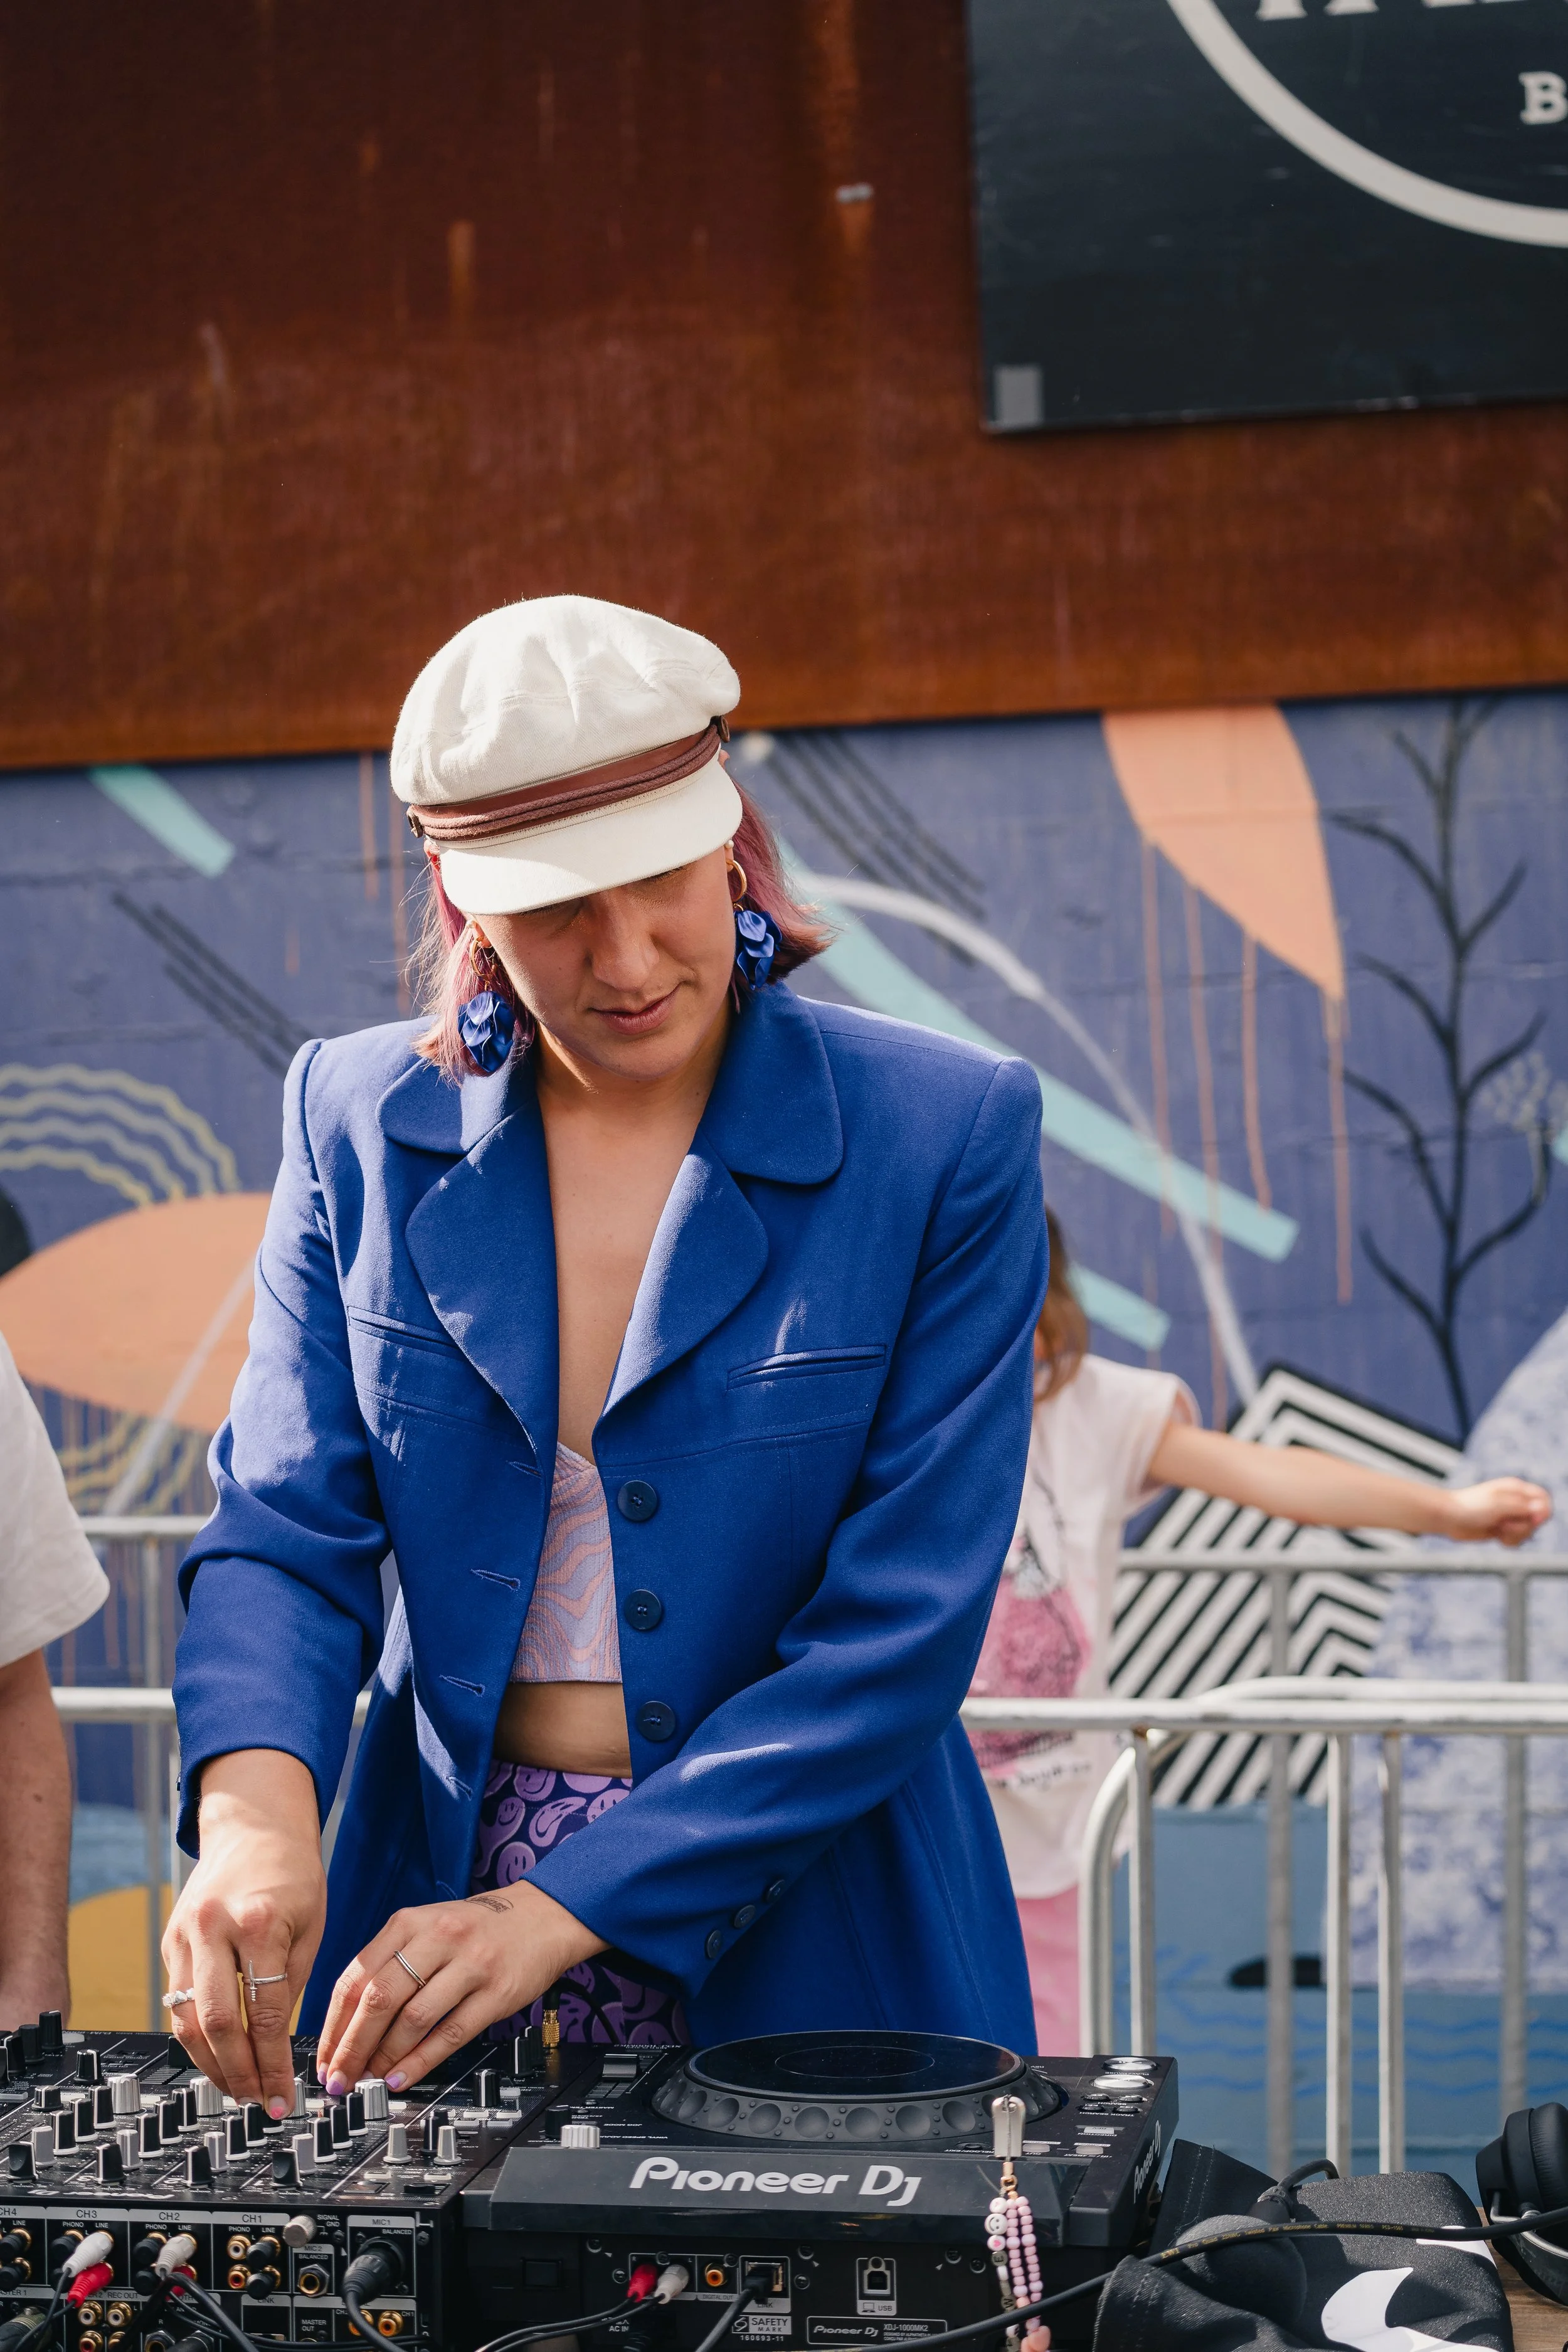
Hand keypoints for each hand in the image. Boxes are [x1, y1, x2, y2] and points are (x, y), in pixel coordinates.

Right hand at [161, 1749, 325, 2113]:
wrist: (254, 1825)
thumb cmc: (292, 1872)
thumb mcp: (310, 1925)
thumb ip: (291, 1985)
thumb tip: (279, 2048)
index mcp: (257, 1922)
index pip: (264, 2012)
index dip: (274, 2063)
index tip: (284, 2094)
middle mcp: (213, 1928)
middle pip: (217, 2023)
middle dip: (238, 2073)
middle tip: (257, 2101)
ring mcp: (184, 1934)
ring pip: (186, 2019)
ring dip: (211, 2064)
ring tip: (237, 2089)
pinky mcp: (169, 1940)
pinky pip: (176, 2001)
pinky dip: (195, 2035)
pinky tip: (216, 2056)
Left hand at [314, 1882, 603, 2095]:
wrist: (543, 1915)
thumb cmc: (476, 1928)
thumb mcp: (426, 1927)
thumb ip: (390, 1964)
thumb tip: (350, 2024)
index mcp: (409, 1921)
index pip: (356, 1977)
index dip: (334, 2025)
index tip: (323, 2059)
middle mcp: (437, 1938)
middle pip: (379, 1999)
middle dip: (351, 2047)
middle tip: (339, 2079)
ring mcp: (469, 1965)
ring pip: (413, 2018)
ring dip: (384, 2057)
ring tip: (369, 2080)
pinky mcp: (496, 1992)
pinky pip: (451, 2033)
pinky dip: (421, 2061)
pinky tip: (402, 2078)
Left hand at [1439, 1478, 1551, 1548]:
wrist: (1448, 1518)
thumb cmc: (1470, 1507)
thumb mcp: (1499, 1505)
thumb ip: (1523, 1507)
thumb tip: (1542, 1509)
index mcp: (1515, 1489)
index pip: (1543, 1498)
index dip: (1542, 1511)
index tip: (1531, 1518)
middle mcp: (1515, 1501)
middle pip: (1538, 1519)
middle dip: (1524, 1526)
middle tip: (1503, 1524)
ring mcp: (1509, 1516)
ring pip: (1528, 1531)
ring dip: (1515, 1535)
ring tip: (1497, 1528)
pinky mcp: (1502, 1529)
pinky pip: (1517, 1540)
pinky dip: (1508, 1541)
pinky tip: (1495, 1536)